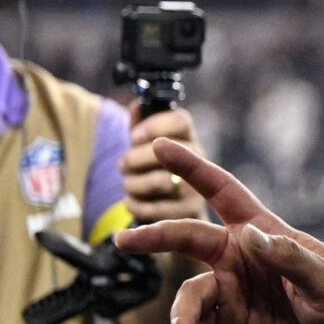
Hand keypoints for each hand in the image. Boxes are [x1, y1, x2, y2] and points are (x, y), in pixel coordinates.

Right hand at [113, 140, 323, 323]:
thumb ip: (291, 259)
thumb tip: (249, 236)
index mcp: (266, 233)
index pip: (224, 192)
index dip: (192, 168)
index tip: (159, 144)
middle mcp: (241, 258)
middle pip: (188, 238)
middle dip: (156, 236)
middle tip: (123, 240)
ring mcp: (232, 291)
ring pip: (190, 296)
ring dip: (181, 319)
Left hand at [121, 107, 207, 225]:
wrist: (180, 217)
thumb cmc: (159, 175)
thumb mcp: (148, 149)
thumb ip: (141, 126)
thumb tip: (136, 106)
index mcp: (189, 139)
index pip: (180, 120)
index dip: (154, 125)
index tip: (134, 137)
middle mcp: (201, 161)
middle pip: (165, 152)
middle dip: (133, 158)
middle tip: (123, 165)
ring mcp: (198, 188)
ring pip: (158, 181)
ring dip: (132, 183)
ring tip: (128, 185)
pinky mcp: (189, 214)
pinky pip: (153, 208)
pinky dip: (134, 204)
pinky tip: (132, 202)